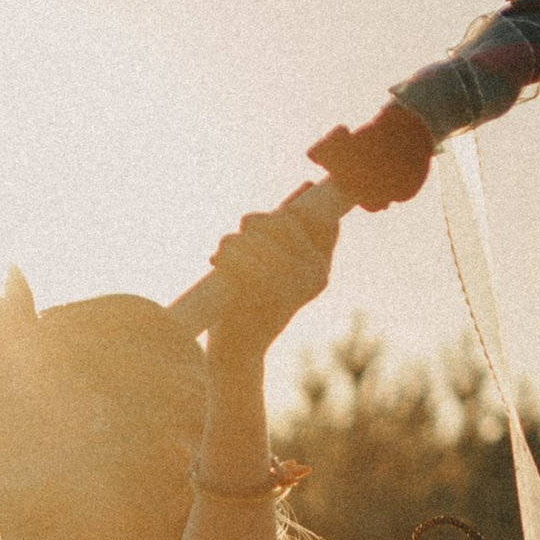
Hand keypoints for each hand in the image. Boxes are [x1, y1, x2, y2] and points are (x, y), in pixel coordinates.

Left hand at [204, 186, 340, 361]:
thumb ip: (292, 231)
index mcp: (320, 269)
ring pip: (257, 235)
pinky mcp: (266, 290)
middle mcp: (313, 275)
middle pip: (285, 220)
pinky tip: (218, 263)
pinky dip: (225, 254)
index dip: (294, 213)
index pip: (321, 221)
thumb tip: (309, 186)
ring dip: (233, 241)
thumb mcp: (279, 267)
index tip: (273, 222)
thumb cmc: (254, 304)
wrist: (238, 353)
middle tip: (239, 234)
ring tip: (223, 254)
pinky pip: (241, 252)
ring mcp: (293, 283)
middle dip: (255, 223)